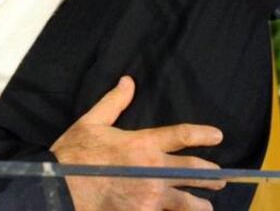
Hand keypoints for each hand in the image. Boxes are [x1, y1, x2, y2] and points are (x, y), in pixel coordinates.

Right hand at [52, 76, 225, 210]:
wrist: (61, 188)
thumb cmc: (74, 154)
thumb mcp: (91, 122)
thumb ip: (114, 102)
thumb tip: (128, 81)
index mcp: (142, 143)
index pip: (181, 135)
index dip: (203, 134)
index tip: (217, 136)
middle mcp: (153, 170)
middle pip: (194, 171)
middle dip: (211, 175)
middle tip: (219, 177)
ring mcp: (151, 196)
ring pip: (189, 202)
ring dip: (200, 203)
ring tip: (205, 205)